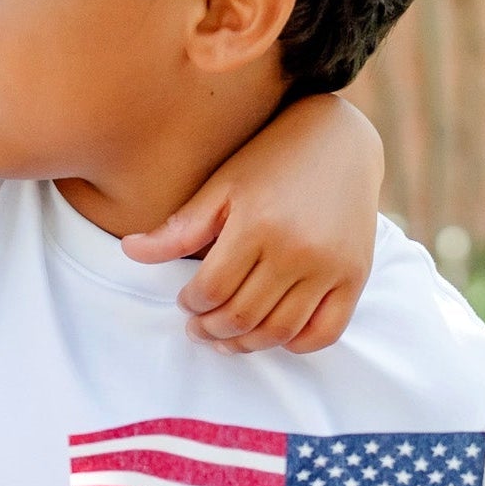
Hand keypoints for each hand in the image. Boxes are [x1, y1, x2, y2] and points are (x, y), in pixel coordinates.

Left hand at [119, 92, 382, 352]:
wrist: (341, 141)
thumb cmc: (271, 159)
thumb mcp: (222, 185)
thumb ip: (180, 228)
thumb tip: (129, 252)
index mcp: (258, 224)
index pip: (211, 290)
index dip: (191, 304)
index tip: (186, 300)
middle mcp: (297, 250)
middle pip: (241, 317)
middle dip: (211, 330)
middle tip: (198, 328)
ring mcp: (330, 266)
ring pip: (278, 332)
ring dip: (245, 344)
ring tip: (226, 338)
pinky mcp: (355, 276)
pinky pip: (324, 333)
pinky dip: (295, 344)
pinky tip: (273, 333)